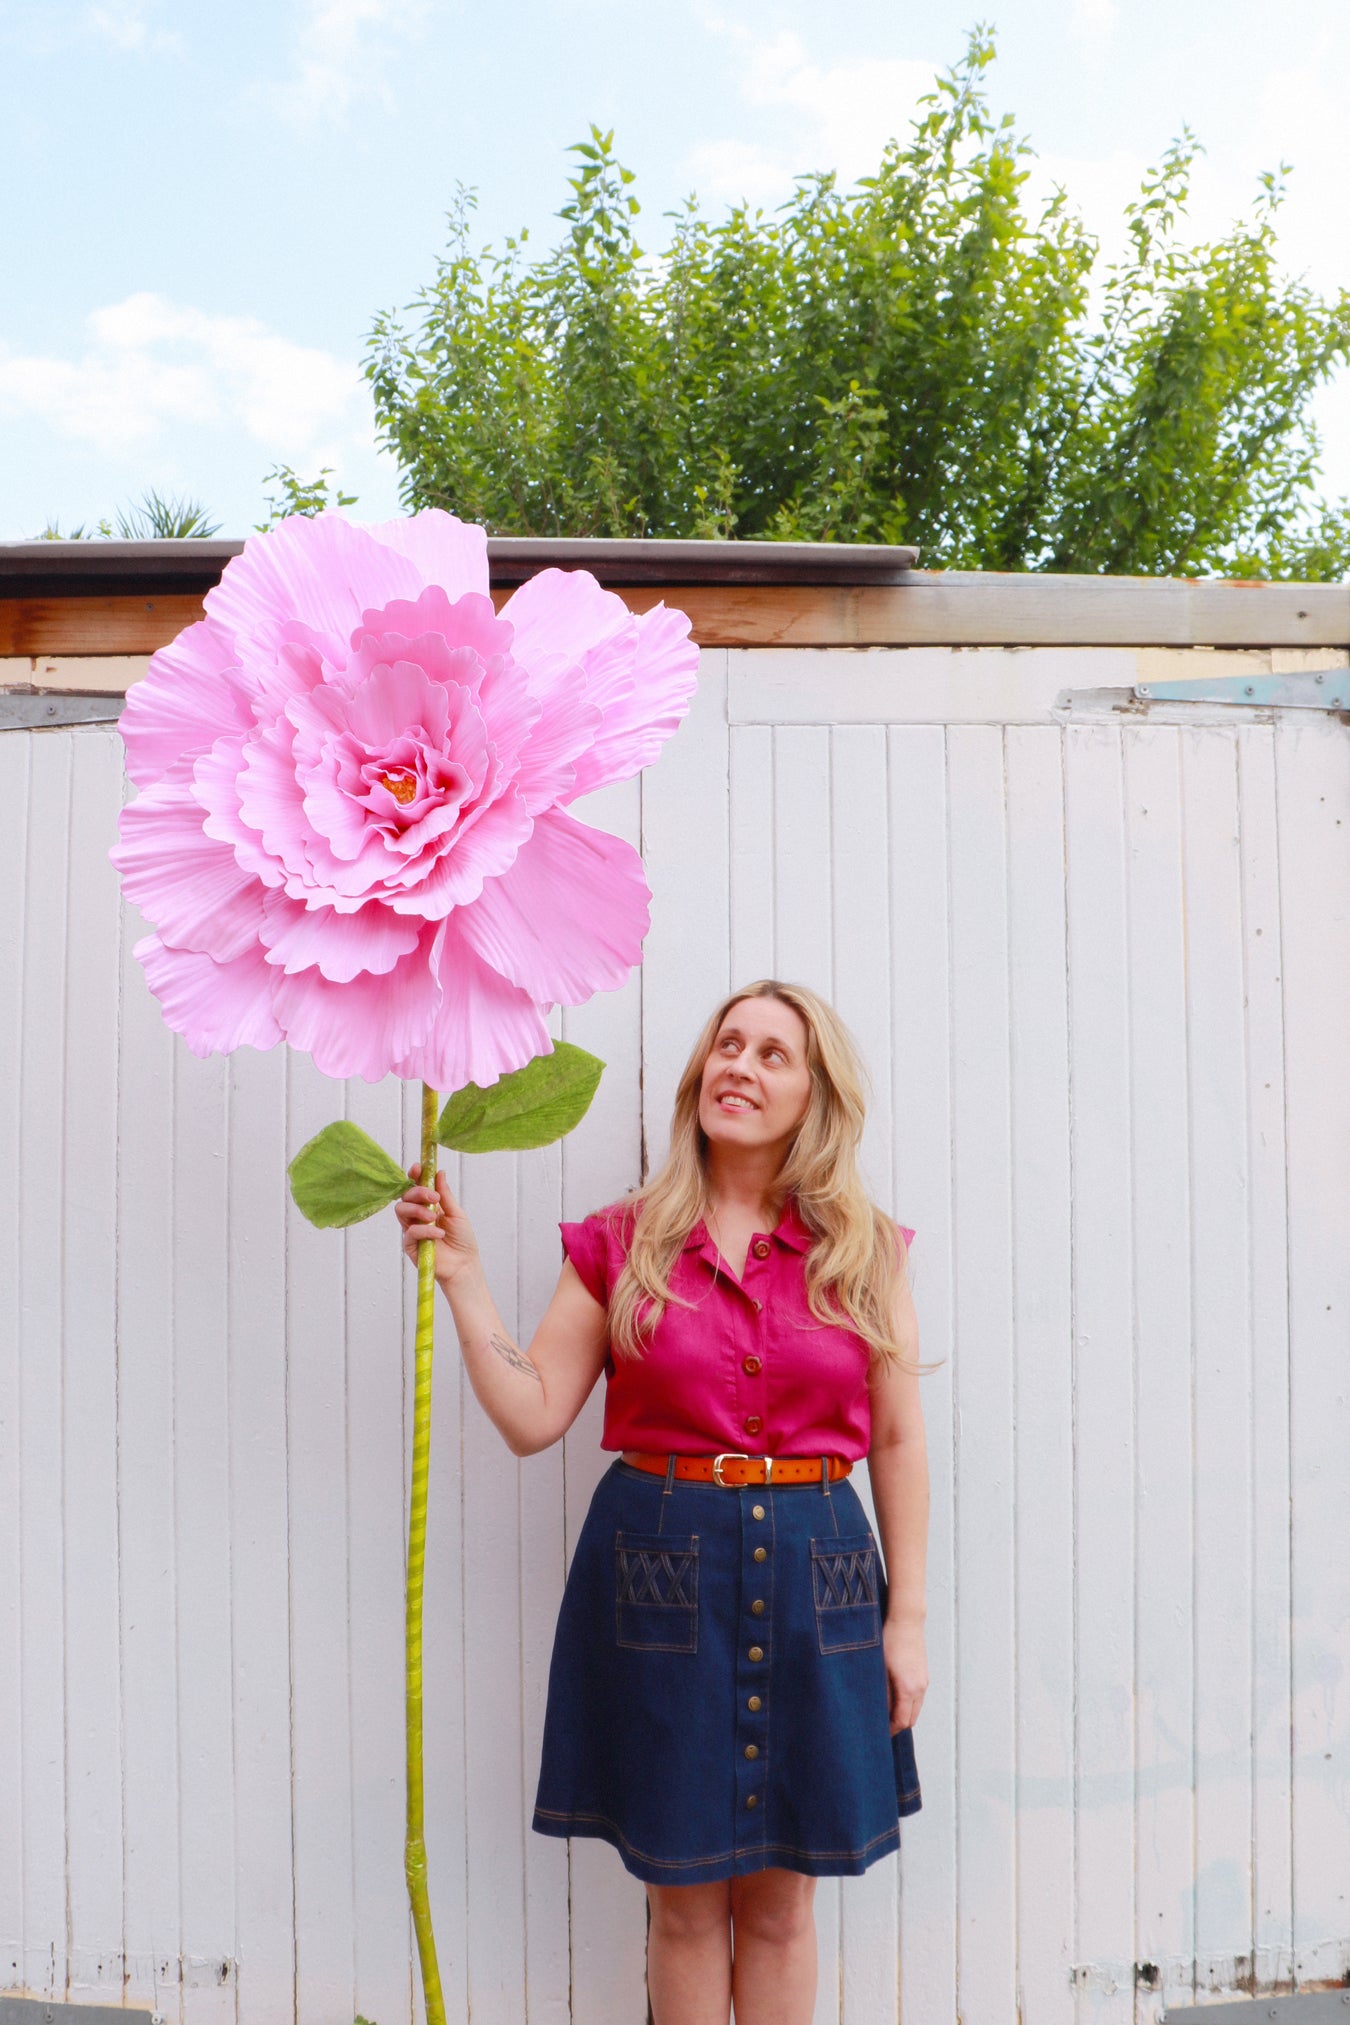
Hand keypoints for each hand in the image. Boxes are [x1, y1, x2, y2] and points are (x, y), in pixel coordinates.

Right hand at [394, 1164, 480, 1287]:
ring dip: (417, 1209)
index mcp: (429, 1206)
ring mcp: (412, 1229)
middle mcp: (418, 1216)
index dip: (414, 1176)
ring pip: (401, 1210)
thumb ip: (445, 1195)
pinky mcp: (410, 1245)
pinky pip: (410, 1231)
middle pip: (405, 1196)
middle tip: (433, 1197)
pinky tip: (439, 1233)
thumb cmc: (462, 1240)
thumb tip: (440, 1172)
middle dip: (417, 1192)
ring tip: (433, 1216)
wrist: (464, 1265)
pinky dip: (424, 1230)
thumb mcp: (456, 1213)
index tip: (417, 1168)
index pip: (416, 1187)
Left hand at [882, 1616, 927, 1733]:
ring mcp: (924, 1681)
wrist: (907, 1619)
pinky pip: (917, 1697)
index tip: (877, 1733)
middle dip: (896, 1724)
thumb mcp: (879, 1668)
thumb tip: (877, 1712)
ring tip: (884, 1710)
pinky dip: (907, 1702)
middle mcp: (920, 1688)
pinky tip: (893, 1695)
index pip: (902, 1722)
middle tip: (879, 1725)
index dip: (889, 1730)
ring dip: (902, 1713)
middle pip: (911, 1719)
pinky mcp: (923, 1674)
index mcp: (909, 1689)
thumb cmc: (890, 1639)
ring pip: (915, 1708)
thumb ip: (880, 1693)